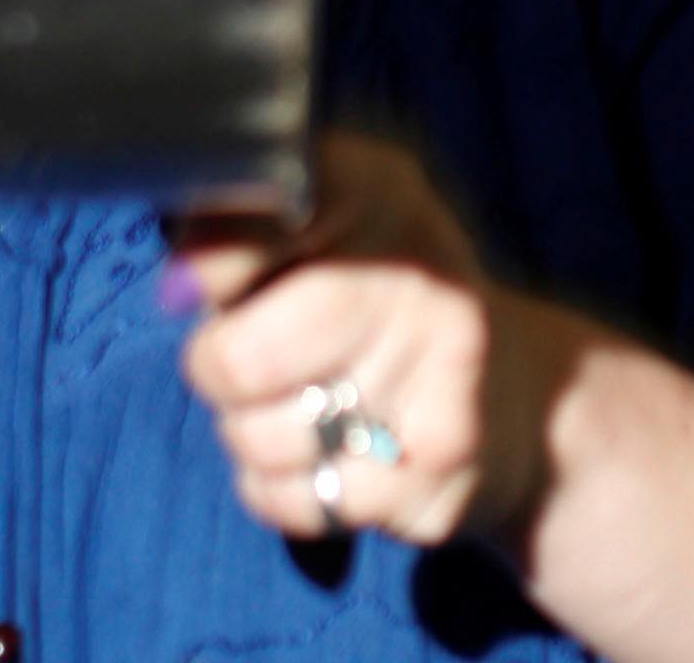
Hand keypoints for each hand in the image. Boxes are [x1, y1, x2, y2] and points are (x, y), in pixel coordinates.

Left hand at [174, 134, 564, 554]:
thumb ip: (240, 231)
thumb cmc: (376, 304)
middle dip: (217, 371)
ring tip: (301, 407)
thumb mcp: (322, 231)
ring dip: (251, 435)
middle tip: (242, 364)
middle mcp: (419, 275)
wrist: (515, 397)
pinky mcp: (442, 469)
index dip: (212, 263)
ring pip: (260, 440)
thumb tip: (178, 283)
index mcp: (379, 191)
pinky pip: (299, 501)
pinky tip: (328, 457)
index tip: (196, 283)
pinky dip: (286, 491)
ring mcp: (441, 376)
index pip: (260, 216)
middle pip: (241, 359)